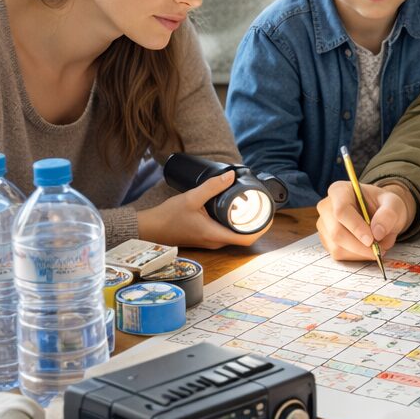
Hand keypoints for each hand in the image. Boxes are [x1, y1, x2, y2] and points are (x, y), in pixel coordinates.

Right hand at [137, 171, 268, 248]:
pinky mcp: (206, 238)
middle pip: (244, 237)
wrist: (150, 229)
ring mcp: (211, 242)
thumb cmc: (168, 217)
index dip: (262, 229)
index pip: (247, 238)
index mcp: (215, 235)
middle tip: (263, 207)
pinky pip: (226, 234)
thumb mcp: (191, 198)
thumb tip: (231, 176)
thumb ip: (212, 186)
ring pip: (235, 236)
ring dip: (246, 224)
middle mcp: (215, 242)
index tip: (269, 216)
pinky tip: (235, 212)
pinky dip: (234, 225)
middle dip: (257, 224)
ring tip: (253, 207)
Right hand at [316, 180, 414, 260]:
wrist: (379, 214)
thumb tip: (377, 232)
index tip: (372, 240)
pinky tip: (366, 249)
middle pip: (336, 232)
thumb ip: (389, 214)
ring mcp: (324, 225)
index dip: (356, 227)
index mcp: (339, 190)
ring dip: (360, 252)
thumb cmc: (383, 205)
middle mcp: (326, 207)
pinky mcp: (326, 240)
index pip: (341, 210)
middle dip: (359, 246)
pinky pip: (339, 254)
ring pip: (337, 247)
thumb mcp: (394, 204)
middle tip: (378, 249)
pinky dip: (356, 256)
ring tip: (376, 246)